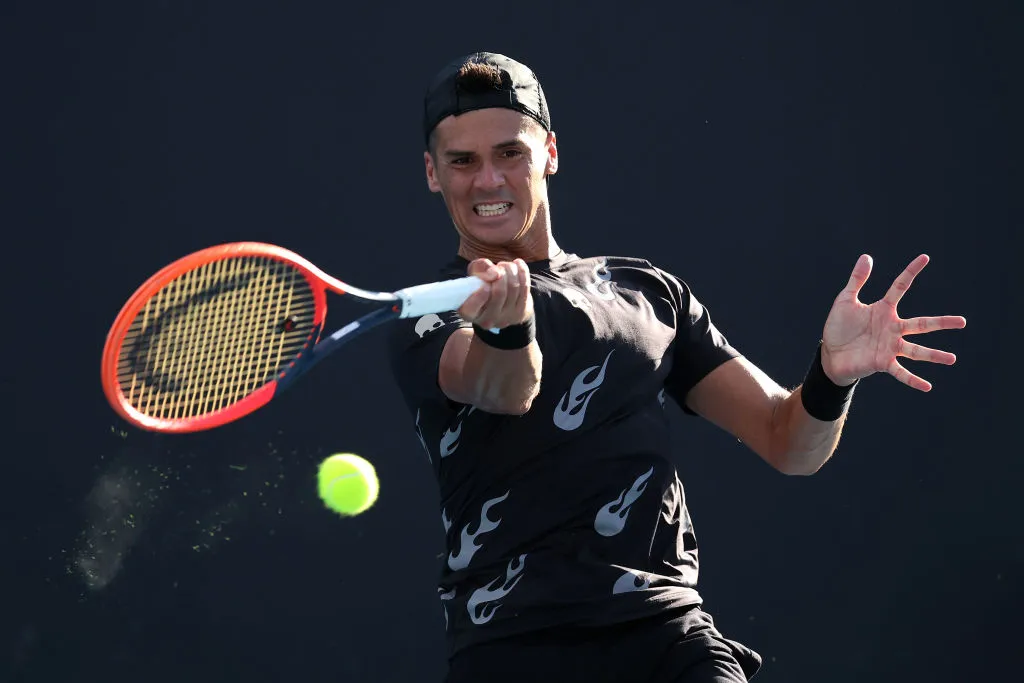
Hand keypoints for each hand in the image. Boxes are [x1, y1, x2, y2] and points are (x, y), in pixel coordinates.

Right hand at [458, 258, 532, 328]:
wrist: (502, 300)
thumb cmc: (483, 284)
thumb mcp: (474, 273)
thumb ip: (479, 268)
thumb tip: (496, 273)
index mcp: (469, 313)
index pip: (470, 309)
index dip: (478, 297)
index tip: (485, 284)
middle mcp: (487, 320)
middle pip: (499, 292)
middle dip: (500, 273)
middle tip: (498, 267)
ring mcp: (506, 318)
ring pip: (513, 287)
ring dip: (510, 270)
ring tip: (505, 266)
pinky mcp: (520, 313)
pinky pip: (525, 287)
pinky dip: (522, 271)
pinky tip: (517, 263)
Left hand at [820, 254, 966, 390]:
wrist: (830, 353)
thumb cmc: (839, 327)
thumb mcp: (845, 300)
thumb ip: (857, 280)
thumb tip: (867, 257)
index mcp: (884, 310)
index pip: (900, 287)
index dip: (911, 272)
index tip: (925, 257)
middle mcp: (892, 328)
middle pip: (922, 324)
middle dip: (942, 323)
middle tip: (962, 322)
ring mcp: (889, 347)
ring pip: (916, 350)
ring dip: (934, 355)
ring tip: (952, 359)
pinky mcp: (882, 363)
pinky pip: (900, 372)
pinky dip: (913, 380)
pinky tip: (928, 386)